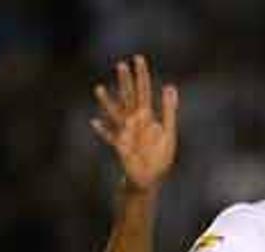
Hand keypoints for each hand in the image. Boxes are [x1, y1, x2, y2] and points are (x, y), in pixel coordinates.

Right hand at [91, 54, 178, 192]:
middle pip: (128, 97)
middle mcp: (134, 121)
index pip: (144, 92)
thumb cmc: (158, 157)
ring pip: (115, 113)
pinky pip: (110, 137)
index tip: (138, 58)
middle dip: (125, 82)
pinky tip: (94, 122)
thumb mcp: (169, 132)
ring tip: (99, 88)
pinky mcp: (121, 147)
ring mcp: (126, 133)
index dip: (141, 76)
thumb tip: (170, 85)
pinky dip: (103, 131)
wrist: (150, 179)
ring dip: (107, 102)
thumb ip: (169, 110)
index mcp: (147, 117)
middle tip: (121, 64)